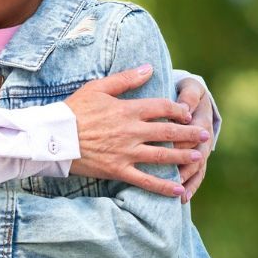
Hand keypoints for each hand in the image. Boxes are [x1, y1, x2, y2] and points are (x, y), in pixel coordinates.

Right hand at [64, 66, 209, 196]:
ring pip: (161, 156)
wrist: (52, 137)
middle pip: (168, 132)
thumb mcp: (98, 88)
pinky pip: (145, 180)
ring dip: (182, 156)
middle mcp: (131, 131)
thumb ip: (126, 79)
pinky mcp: (118, 170)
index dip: (178, 109)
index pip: (162, 108)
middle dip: (189, 133)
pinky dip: (163, 186)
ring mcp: (126, 152)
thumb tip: (149, 67)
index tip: (187, 112)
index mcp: (128, 110)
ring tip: (198, 157)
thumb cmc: (73, 110)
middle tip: (205, 134)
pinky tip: (178, 190)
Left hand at [174, 78, 214, 202]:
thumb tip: (184, 108)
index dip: (184, 139)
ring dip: (189, 179)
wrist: (194, 99)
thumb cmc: (188, 93)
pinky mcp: (197, 159)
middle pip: (197, 154)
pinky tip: (182, 199)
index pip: (194, 133)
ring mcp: (201, 150)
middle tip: (174, 175)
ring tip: (180, 192)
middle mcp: (204, 138)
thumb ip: (188, 97)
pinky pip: (196, 176)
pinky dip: (191, 187)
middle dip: (186, 164)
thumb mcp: (190, 88)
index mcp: (202, 120)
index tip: (169, 145)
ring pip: (198, 168)